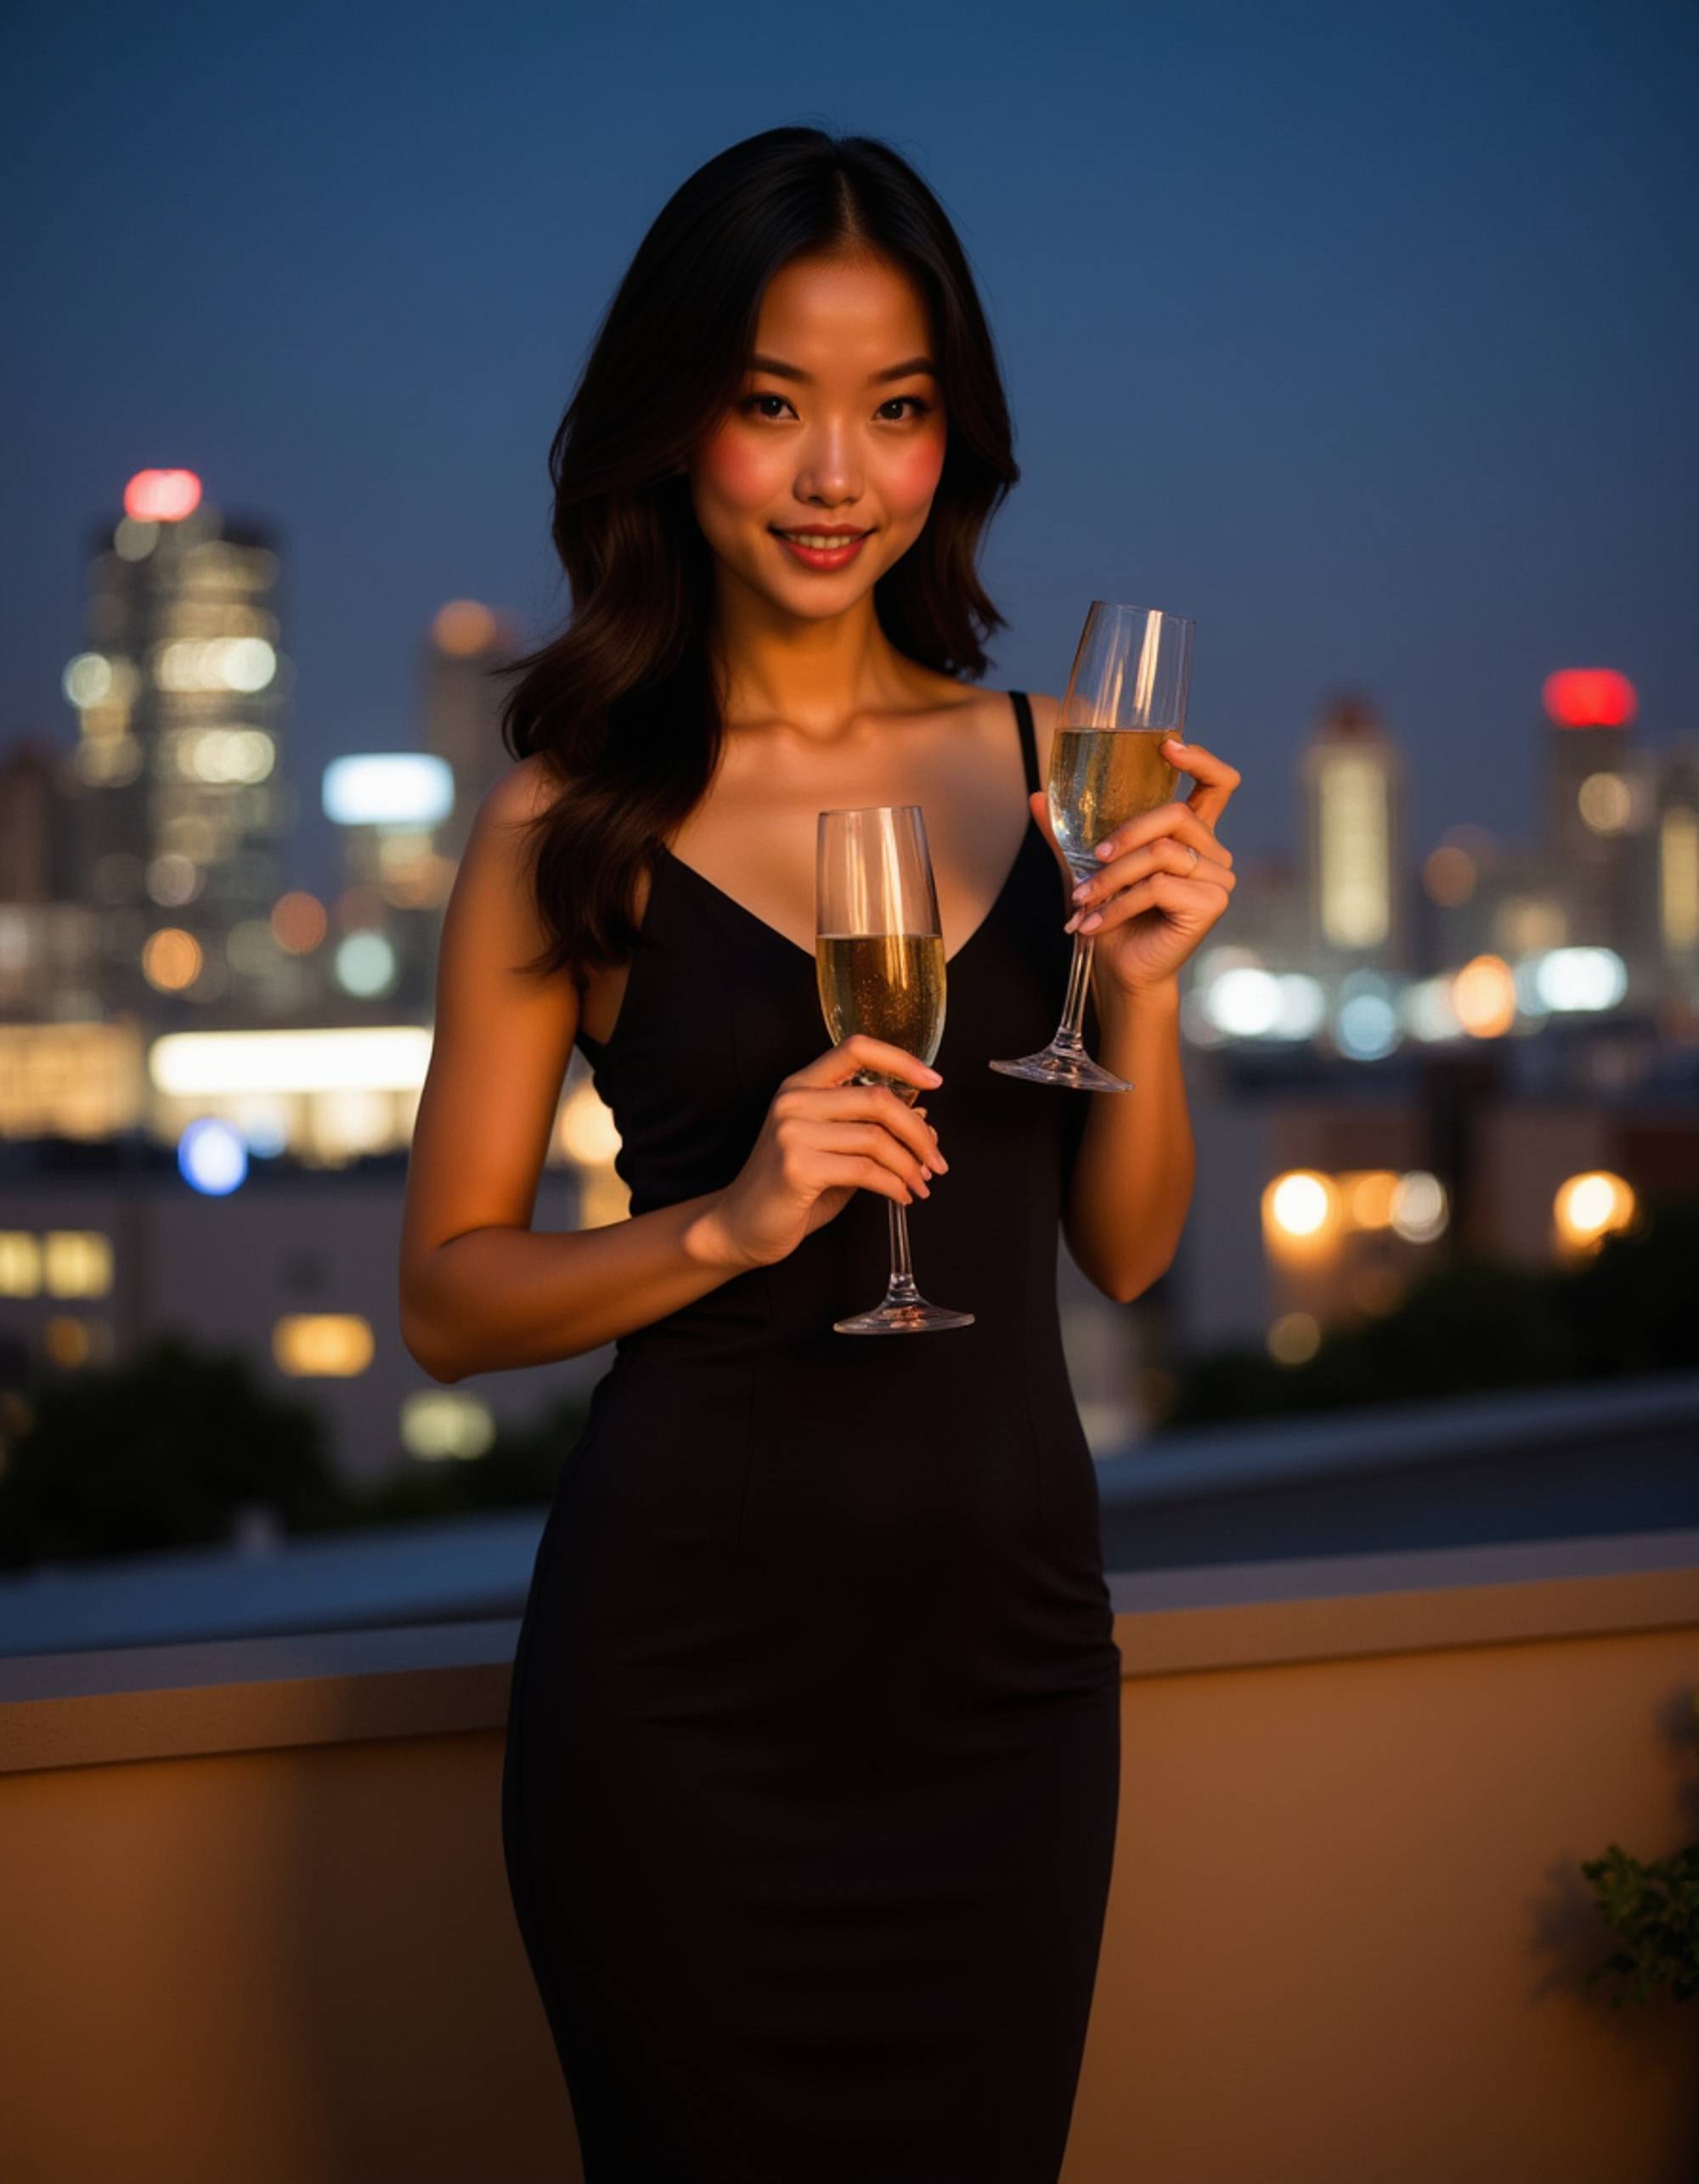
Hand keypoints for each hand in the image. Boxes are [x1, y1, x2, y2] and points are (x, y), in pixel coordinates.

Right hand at [702, 1034, 947, 1271]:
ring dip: (910, 1165)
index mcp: (801, 1085)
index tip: (934, 1081)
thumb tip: (924, 1118)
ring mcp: (792, 1132)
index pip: (856, 1048)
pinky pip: (865, 1170)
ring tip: (921, 1184)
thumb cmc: (791, 1189)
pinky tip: (901, 1197)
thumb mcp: (834, 1149)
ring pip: (876, 1138)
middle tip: (936, 1160)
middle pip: (878, 1099)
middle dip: (918, 1133)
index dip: (901, 1059)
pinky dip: (894, 1186)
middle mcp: (794, 1101)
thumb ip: (871, 1130)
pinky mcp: (797, 1167)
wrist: (743, 1226)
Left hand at [1045, 736, 1240, 994]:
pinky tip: (1093, 923)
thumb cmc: (1112, 919)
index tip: (1167, 745)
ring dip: (1112, 878)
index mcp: (1191, 836)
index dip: (1200, 759)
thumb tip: (1036, 796)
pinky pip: (1157, 887)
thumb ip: (1068, 834)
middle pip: (1176, 814)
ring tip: (1081, 900)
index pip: (1218, 785)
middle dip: (1125, 835)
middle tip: (1092, 860)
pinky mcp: (1211, 904)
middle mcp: (1212, 852)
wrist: (1119, 972)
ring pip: (1161, 853)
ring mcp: (1217, 878)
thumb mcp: (1086, 868)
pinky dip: (1118, 904)